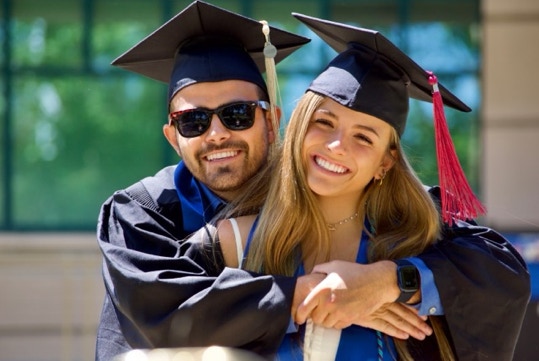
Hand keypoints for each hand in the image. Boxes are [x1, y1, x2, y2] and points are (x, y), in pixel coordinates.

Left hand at [294, 260, 431, 339]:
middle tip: (318, 310)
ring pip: (326, 324)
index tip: (298, 317)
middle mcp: (329, 303)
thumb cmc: (355, 272)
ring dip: (325, 319)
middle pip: (315, 318)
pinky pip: (337, 326)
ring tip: (329, 311)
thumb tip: (311, 274)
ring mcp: (340, 312)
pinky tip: (339, 313)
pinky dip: (336, 322)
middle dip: (315, 315)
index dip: (298, 315)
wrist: (377, 282)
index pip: (304, 308)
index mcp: (322, 290)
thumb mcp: (334, 265)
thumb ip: (319, 269)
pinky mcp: (350, 319)